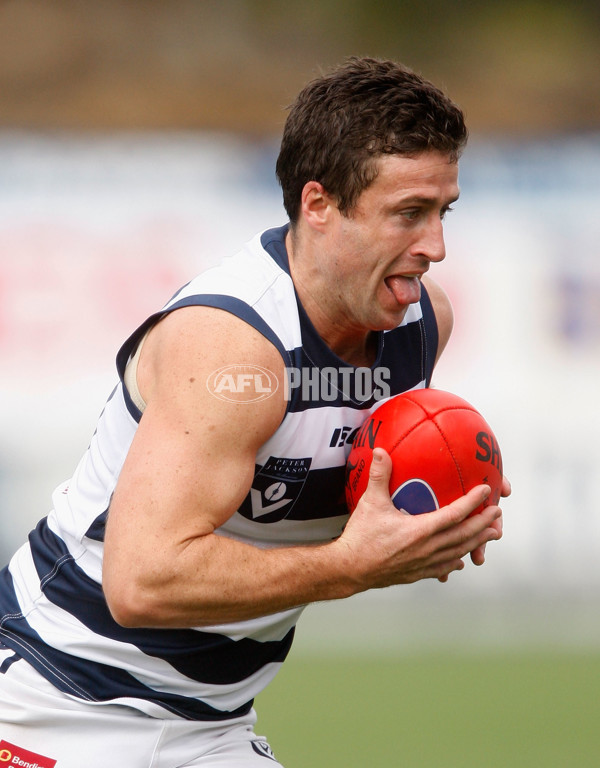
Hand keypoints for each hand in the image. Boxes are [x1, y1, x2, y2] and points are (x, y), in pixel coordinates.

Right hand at [337, 448, 502, 589]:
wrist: (350, 569)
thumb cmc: (361, 537)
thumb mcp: (370, 503)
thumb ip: (379, 475)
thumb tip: (380, 451)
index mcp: (420, 530)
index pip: (454, 514)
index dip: (472, 502)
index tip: (485, 491)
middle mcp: (427, 549)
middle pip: (464, 535)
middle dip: (483, 523)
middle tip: (498, 513)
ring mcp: (424, 563)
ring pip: (458, 552)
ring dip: (477, 542)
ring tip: (491, 534)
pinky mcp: (417, 573)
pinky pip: (443, 567)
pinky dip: (455, 561)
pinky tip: (460, 561)